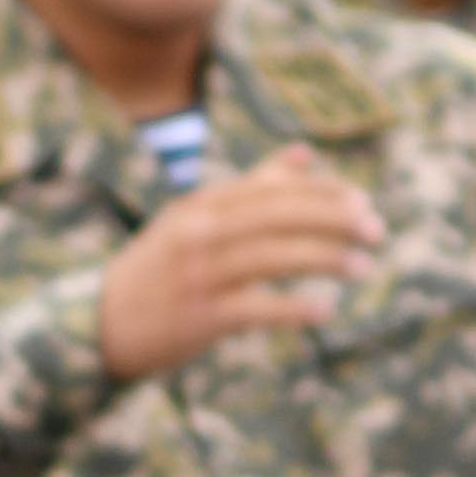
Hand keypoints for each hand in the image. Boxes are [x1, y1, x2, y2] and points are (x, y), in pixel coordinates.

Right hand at [94, 156, 378, 378]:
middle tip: (376, 231)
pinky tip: (325, 310)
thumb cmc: (162, 268)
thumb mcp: (197, 218)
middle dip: (333, 221)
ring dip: (324, 260)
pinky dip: (293, 308)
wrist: (99, 322)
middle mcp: (200, 233)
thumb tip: (303, 154)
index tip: (362, 203)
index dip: (323, 193)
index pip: (273, 189)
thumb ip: (251, 186)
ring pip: (273, 257)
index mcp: (203, 205)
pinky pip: (256, 308)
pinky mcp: (200, 317)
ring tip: (362, 267)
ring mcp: (199, 274)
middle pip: (279, 217)